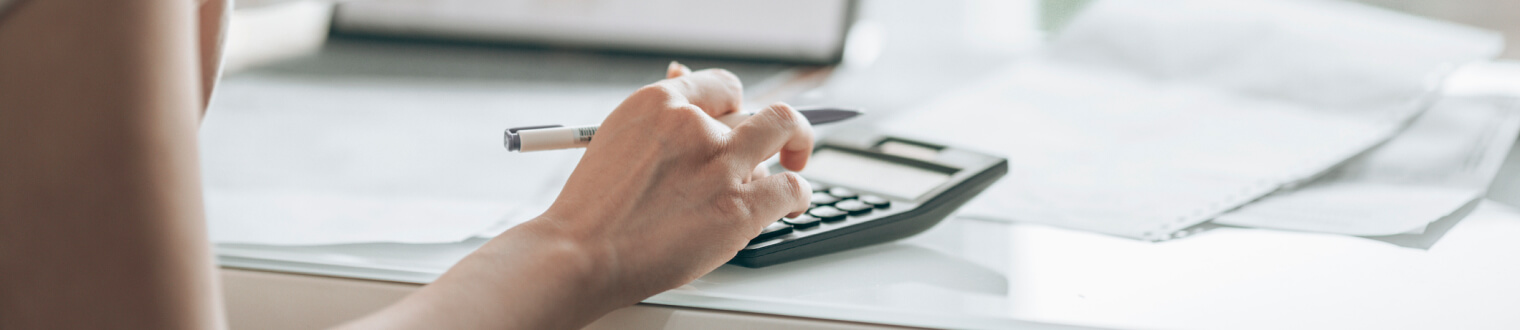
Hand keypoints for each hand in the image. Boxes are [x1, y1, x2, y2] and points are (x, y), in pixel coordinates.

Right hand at [345, 63, 814, 328]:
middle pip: (760, 107)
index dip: (737, 105)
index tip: (741, 120)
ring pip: (785, 133)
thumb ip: (661, 119)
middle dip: (776, 125)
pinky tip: (791, 205)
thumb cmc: (594, 208)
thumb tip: (685, 82)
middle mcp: (695, 126)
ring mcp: (721, 165)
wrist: (580, 253)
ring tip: (791, 167)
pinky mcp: (739, 207)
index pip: (722, 86)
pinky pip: (793, 187)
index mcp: (659, 103)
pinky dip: (798, 195)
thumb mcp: (619, 140)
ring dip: (793, 150)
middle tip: (783, 142)